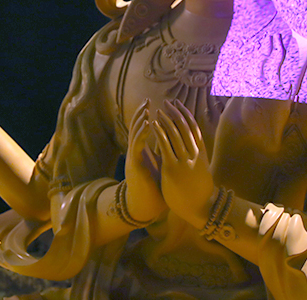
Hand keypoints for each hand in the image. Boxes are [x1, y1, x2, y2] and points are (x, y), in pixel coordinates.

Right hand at [124, 99, 166, 222]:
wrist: (144, 207)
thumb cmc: (154, 189)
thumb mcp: (160, 168)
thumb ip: (163, 155)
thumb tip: (173, 145)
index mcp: (142, 152)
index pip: (143, 130)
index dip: (147, 117)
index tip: (155, 105)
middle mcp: (136, 152)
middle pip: (137, 128)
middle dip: (142, 113)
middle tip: (147, 100)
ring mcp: (133, 157)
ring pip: (135, 134)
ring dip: (141, 120)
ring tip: (146, 108)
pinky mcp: (135, 164)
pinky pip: (137, 145)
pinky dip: (142, 133)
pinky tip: (148, 124)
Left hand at [152, 99, 215, 228]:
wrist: (200, 208)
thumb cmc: (200, 191)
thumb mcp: (202, 170)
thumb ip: (197, 158)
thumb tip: (195, 148)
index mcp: (201, 154)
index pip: (194, 128)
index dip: (186, 115)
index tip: (179, 105)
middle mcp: (194, 154)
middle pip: (185, 127)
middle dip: (176, 113)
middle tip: (168, 102)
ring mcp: (184, 161)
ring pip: (175, 134)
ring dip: (166, 120)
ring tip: (159, 110)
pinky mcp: (173, 168)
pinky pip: (165, 146)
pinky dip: (159, 133)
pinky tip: (154, 124)